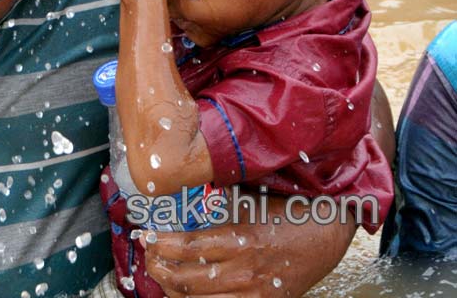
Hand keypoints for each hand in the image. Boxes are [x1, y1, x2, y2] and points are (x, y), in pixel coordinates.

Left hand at [145, 196, 355, 296]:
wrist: (330, 235)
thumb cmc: (291, 213)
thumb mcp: (253, 200)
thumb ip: (220, 200)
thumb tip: (184, 190)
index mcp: (242, 241)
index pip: (189, 247)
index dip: (162, 244)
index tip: (148, 236)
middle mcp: (246, 272)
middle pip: (186, 279)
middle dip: (159, 267)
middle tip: (149, 255)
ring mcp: (255, 294)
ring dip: (171, 288)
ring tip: (161, 274)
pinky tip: (185, 293)